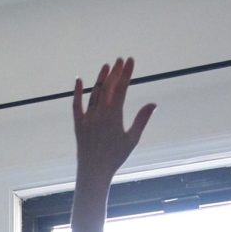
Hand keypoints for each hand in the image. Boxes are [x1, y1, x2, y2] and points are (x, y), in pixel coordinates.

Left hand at [71, 58, 153, 185]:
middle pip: (108, 88)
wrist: (94, 171)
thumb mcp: (132, 139)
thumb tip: (153, 104)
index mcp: (114, 116)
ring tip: (106, 66)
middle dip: (115, 72)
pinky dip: (77, 92)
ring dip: (100, 79)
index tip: (130, 61)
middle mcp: (99, 114)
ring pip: (94, 93)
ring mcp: (87, 118)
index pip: (121, 89)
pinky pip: (76, 105)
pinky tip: (79, 80)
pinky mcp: (78, 124)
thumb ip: (142, 120)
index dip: (126, 73)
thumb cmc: (116, 157)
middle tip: (121, 60)